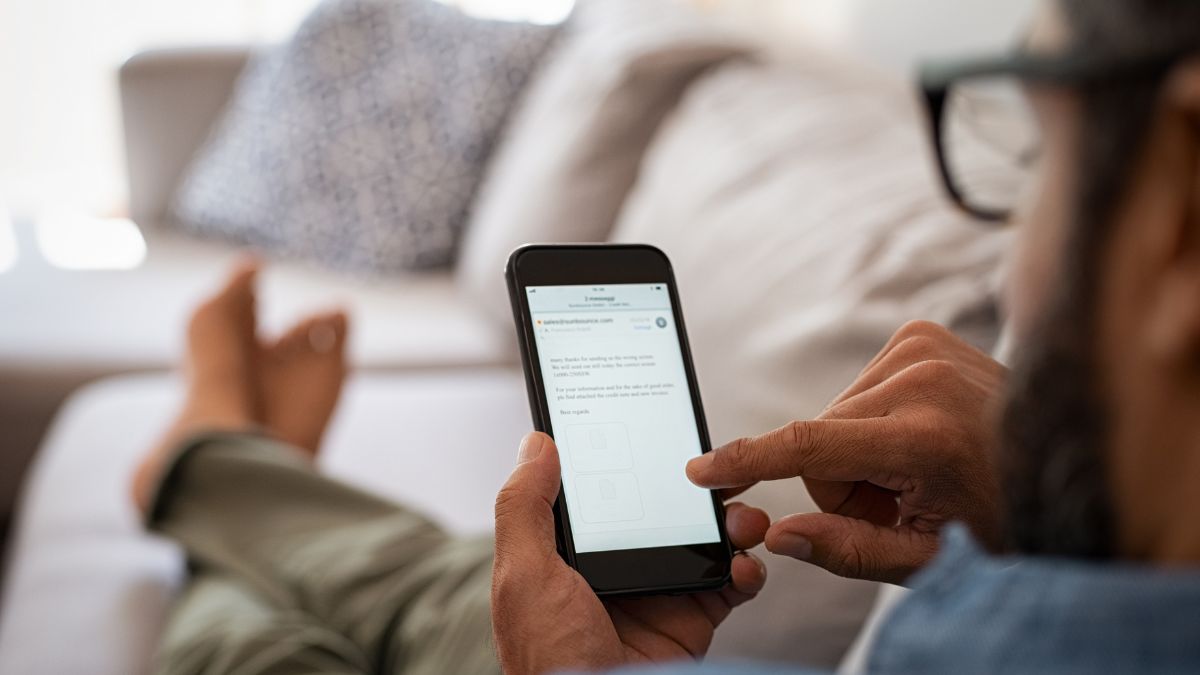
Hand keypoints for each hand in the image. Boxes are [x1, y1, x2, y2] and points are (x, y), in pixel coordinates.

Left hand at [492, 433, 768, 674]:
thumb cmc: (550, 661)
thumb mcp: (524, 575)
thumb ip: (526, 508)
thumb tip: (536, 443)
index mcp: (571, 554)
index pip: (604, 491)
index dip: (630, 460)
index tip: (656, 428)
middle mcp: (617, 569)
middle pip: (665, 509)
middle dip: (697, 487)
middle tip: (719, 472)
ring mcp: (658, 594)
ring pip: (704, 539)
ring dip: (731, 521)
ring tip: (741, 519)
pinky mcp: (692, 621)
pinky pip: (730, 584)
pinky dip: (747, 569)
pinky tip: (744, 564)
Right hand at [687, 321, 1005, 584]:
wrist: (1065, 460)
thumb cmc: (1002, 518)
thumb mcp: (928, 558)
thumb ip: (847, 550)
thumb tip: (778, 537)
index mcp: (925, 439)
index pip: (809, 446)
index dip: (747, 461)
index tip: (700, 469)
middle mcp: (922, 379)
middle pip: (818, 440)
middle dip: (842, 480)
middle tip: (900, 499)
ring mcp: (924, 347)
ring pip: (834, 415)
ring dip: (859, 449)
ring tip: (917, 466)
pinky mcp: (922, 334)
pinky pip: (857, 387)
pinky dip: (874, 419)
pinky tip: (918, 433)